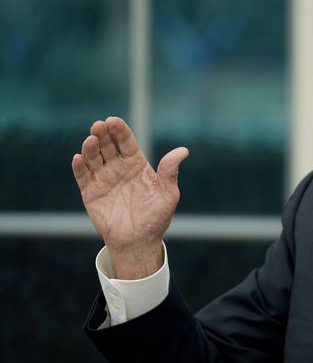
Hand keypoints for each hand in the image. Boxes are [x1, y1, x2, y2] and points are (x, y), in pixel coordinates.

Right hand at [71, 117, 188, 278]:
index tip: (113, 121)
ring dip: (90, 147)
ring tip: (90, 140)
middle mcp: (118, 168)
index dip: (119, 130)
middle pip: (107, 145)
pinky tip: (79, 158)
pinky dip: (79, 166)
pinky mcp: (90, 192)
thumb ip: (170, 172)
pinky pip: (82, 176)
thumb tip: (183, 150)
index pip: (126, 142)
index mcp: (136, 164)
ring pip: (93, 157)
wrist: (139, 241)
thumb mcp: (168, 194)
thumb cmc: (157, 217)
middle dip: (102, 133)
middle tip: (99, 126)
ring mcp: (103, 179)